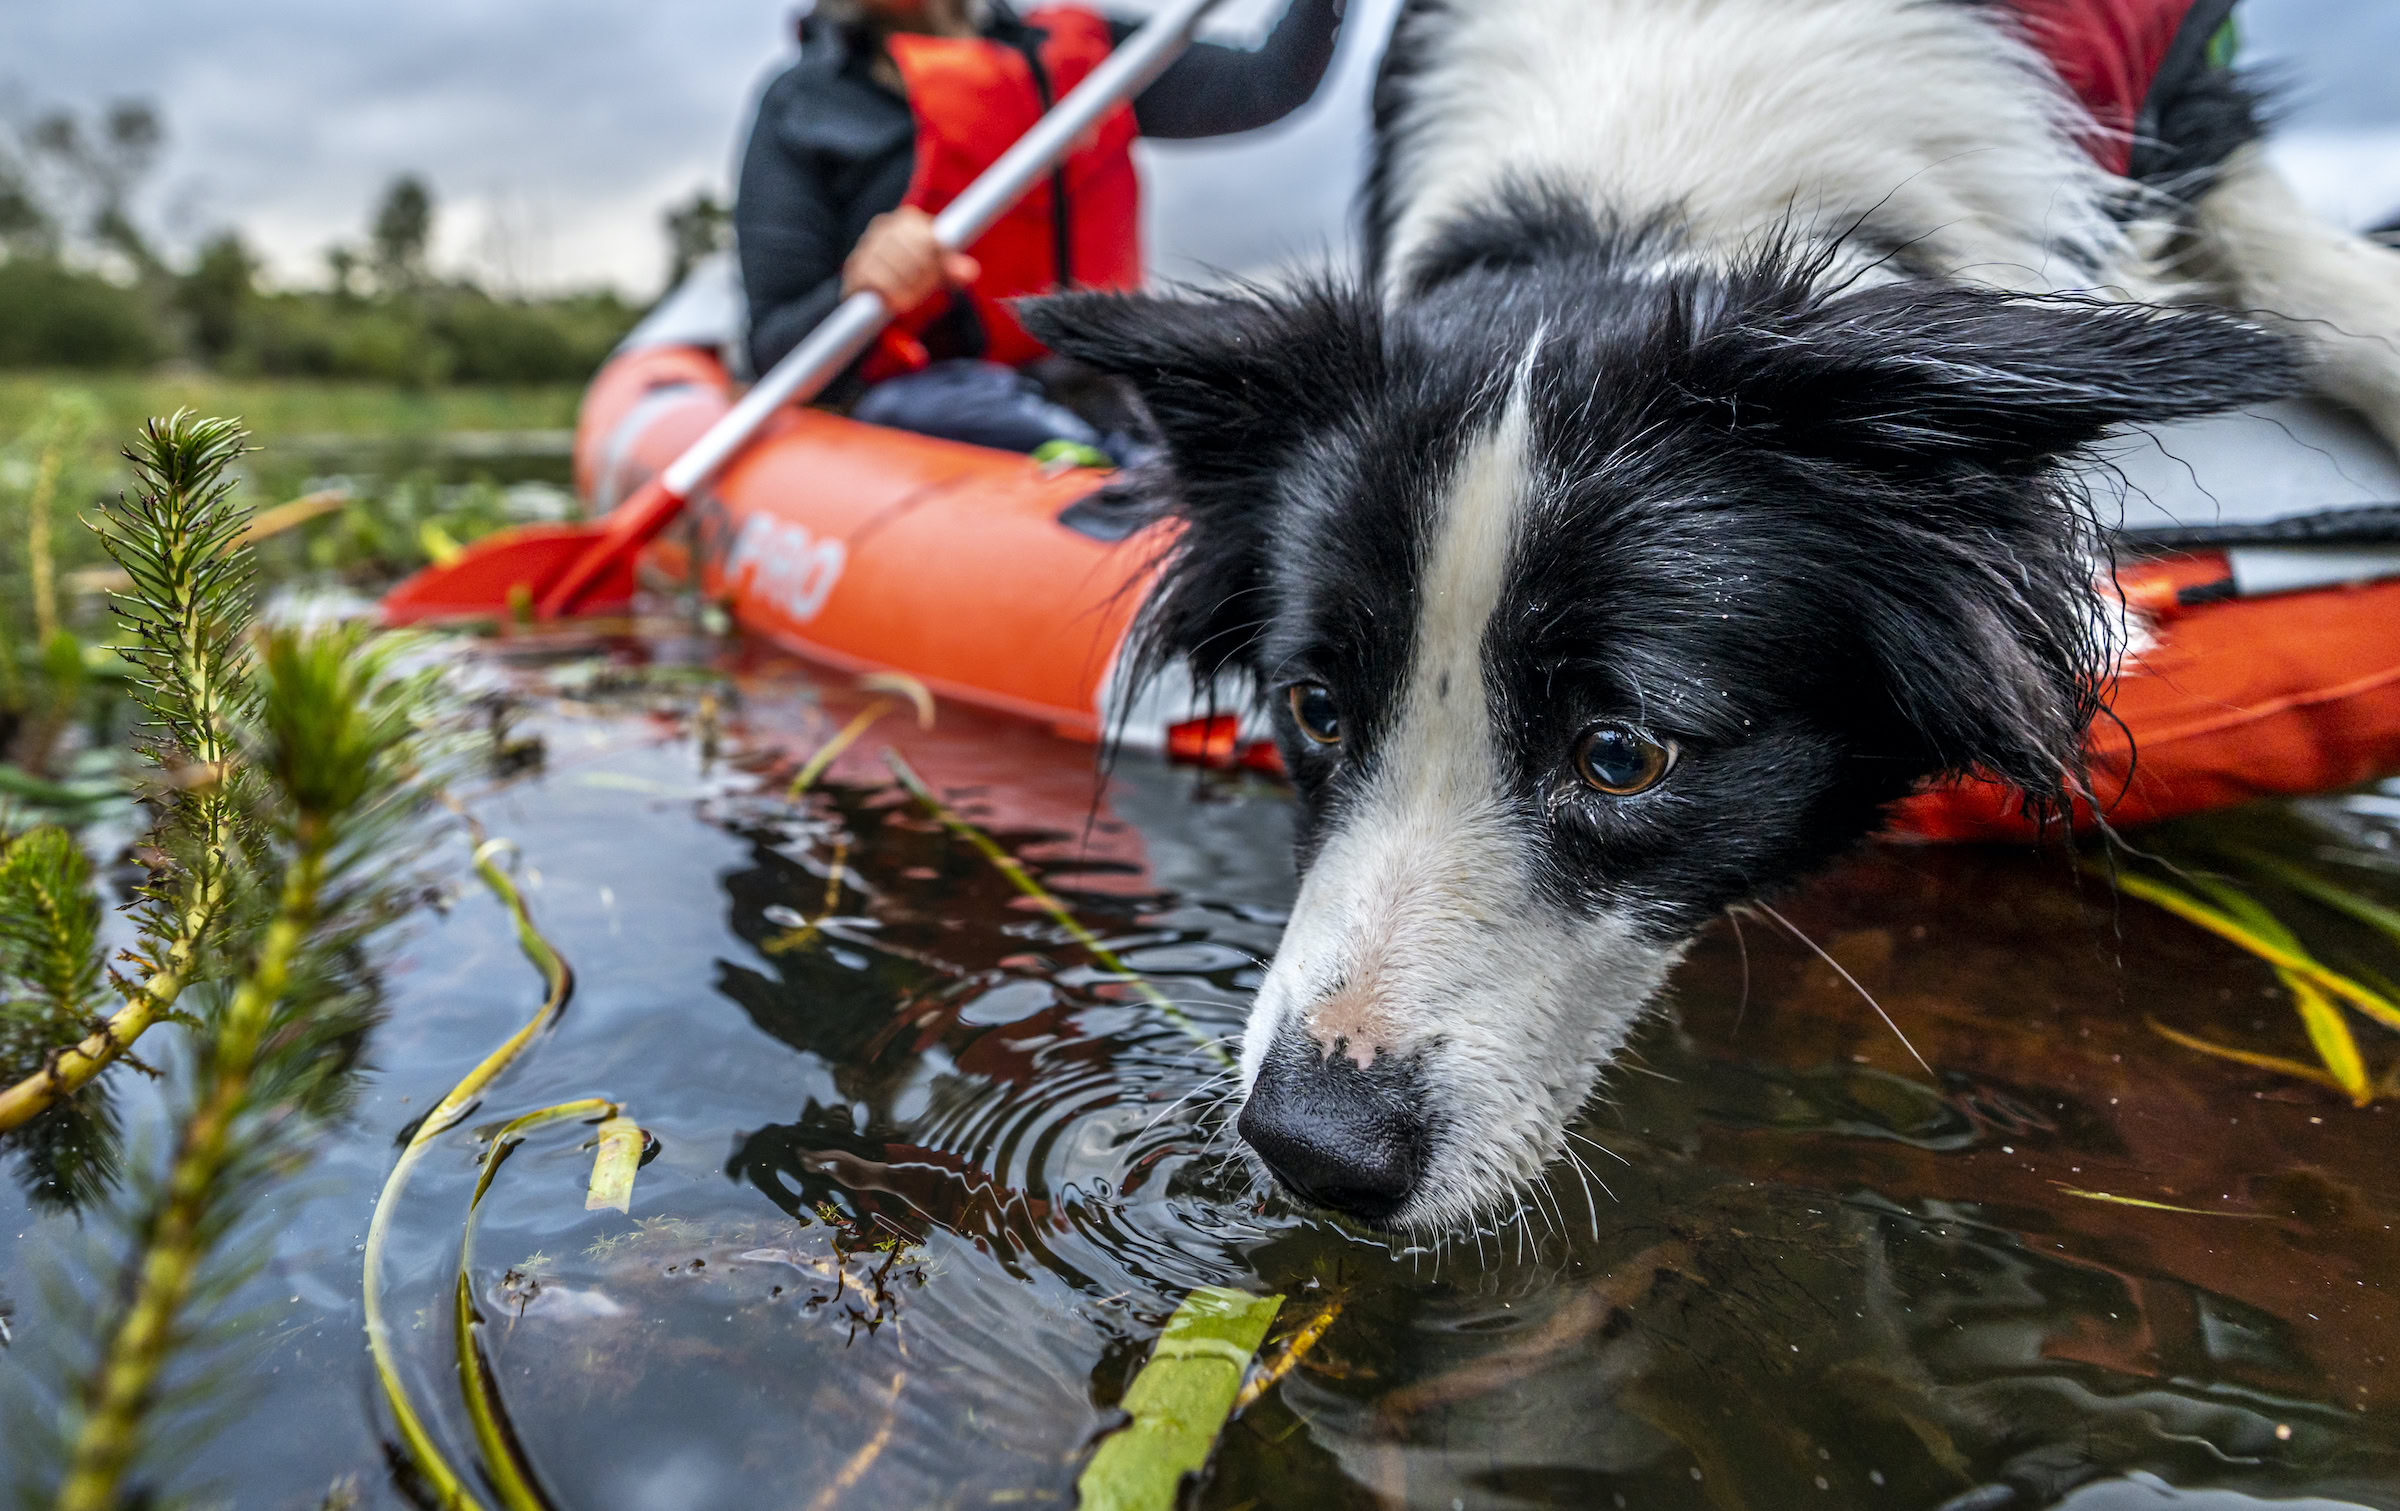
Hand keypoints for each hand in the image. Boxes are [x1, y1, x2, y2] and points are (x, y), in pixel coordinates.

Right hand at [840, 207, 979, 311]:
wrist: (879, 289)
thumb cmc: (916, 275)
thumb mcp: (939, 271)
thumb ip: (955, 270)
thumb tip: (970, 272)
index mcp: (908, 219)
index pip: (930, 241)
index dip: (936, 265)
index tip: (935, 277)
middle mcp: (884, 225)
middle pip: (913, 255)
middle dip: (922, 279)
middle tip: (923, 293)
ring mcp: (866, 244)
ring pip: (894, 268)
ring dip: (906, 289)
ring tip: (910, 299)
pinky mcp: (855, 266)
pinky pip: (874, 279)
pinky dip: (888, 293)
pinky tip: (893, 301)